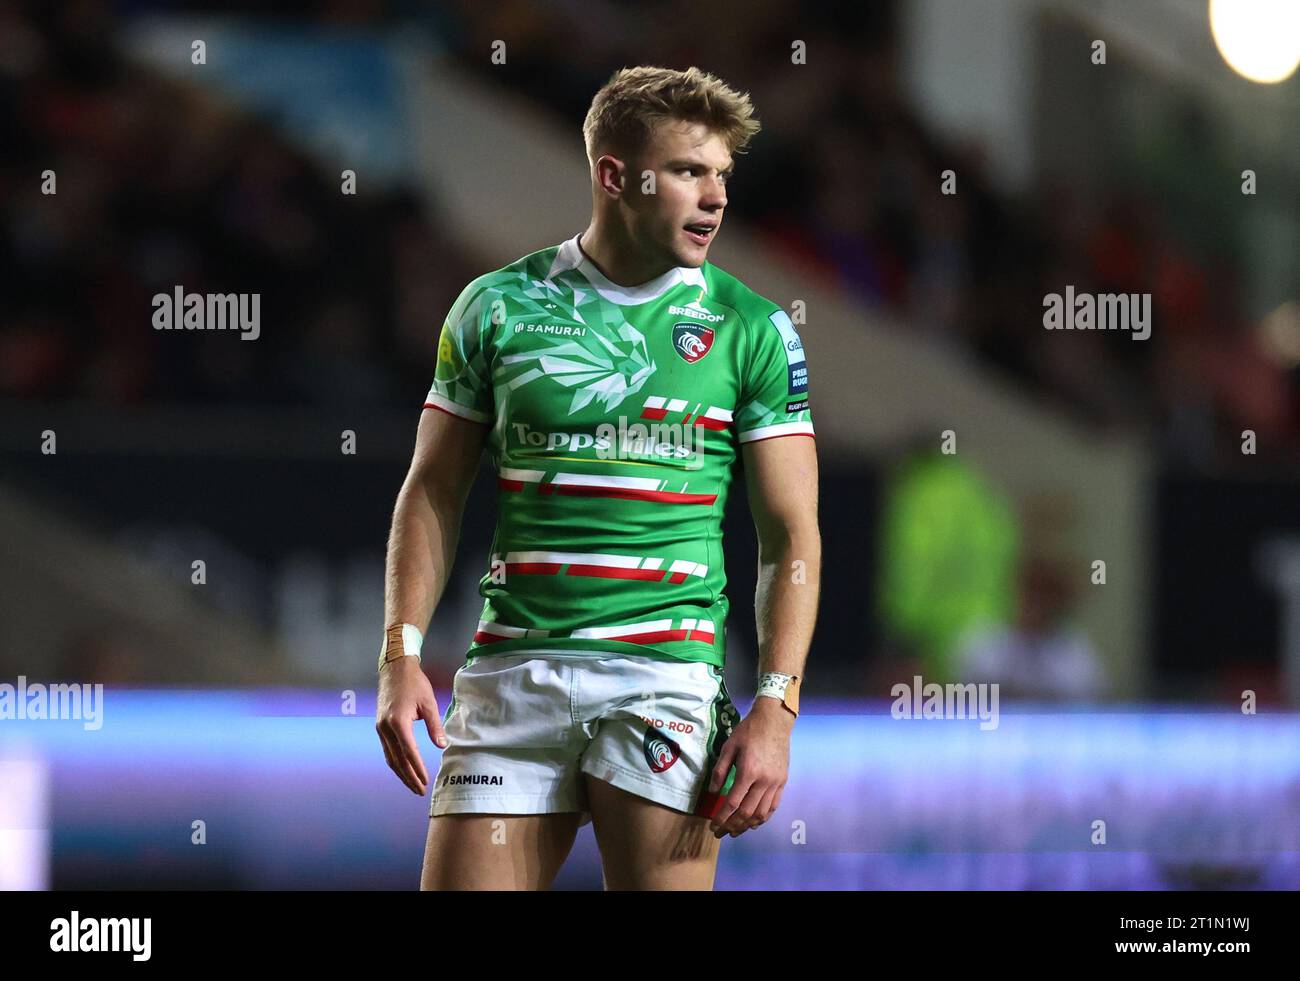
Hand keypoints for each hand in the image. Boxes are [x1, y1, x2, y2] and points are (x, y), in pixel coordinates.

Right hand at [375, 656, 445, 794]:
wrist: (394, 668)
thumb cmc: (414, 683)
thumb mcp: (428, 702)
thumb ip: (434, 725)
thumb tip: (441, 745)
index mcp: (398, 722)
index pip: (409, 752)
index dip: (418, 768)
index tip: (426, 780)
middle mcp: (385, 728)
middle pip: (397, 760)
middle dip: (409, 777)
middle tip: (420, 790)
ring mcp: (380, 728)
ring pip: (390, 757)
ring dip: (401, 773)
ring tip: (413, 785)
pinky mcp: (380, 726)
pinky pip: (387, 750)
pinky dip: (396, 762)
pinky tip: (404, 769)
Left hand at [706, 697, 791, 837]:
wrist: (774, 721)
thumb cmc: (748, 732)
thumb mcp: (729, 747)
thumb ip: (720, 771)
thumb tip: (712, 792)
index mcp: (748, 772)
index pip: (732, 803)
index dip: (721, 818)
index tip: (713, 825)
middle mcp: (764, 781)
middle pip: (747, 813)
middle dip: (732, 826)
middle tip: (721, 833)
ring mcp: (775, 783)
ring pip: (762, 814)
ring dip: (747, 826)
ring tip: (735, 830)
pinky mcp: (783, 782)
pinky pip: (773, 806)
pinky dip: (763, 818)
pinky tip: (754, 821)